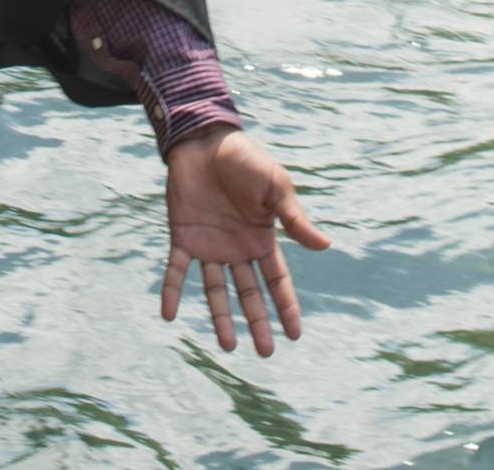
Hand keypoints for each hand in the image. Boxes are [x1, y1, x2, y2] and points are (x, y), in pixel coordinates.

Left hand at [160, 128, 329, 354]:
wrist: (205, 141)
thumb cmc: (246, 160)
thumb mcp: (276, 188)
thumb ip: (295, 220)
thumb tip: (325, 246)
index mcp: (261, 238)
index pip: (277, 281)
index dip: (286, 307)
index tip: (295, 335)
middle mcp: (236, 248)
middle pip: (249, 293)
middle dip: (258, 322)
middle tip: (266, 353)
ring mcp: (209, 245)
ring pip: (216, 290)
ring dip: (220, 317)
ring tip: (228, 346)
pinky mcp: (182, 236)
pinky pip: (176, 270)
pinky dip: (171, 291)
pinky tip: (168, 315)